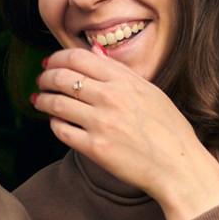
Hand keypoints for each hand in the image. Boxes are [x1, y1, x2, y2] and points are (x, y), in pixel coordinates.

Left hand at [30, 47, 218, 219]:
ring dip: (43, 100)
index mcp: (124, 80)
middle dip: (45, 78)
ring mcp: (101, 123)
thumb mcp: (150, 91)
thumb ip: (120, 72)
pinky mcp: (95, 148)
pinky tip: (55, 122)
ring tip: (40, 100)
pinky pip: (61, 130)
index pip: (77, 57)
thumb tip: (95, 52)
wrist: (179, 167)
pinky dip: (53, 123)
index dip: (57, 58)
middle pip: (62, 77)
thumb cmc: (169, 130)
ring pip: (56, 103)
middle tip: (41, 82)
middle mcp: (110, 97)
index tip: (50, 64)